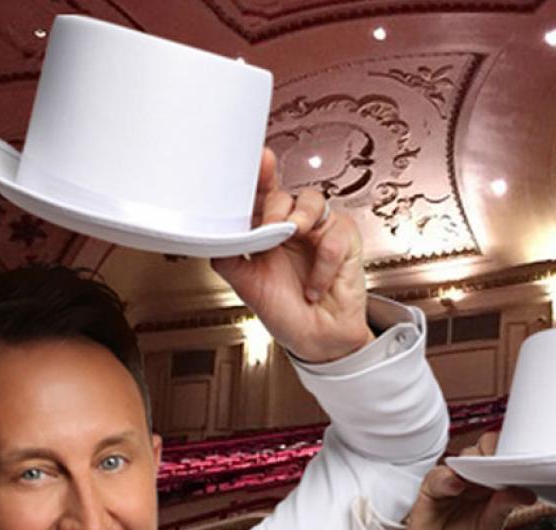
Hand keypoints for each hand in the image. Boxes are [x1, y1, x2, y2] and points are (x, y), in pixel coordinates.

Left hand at [211, 148, 374, 363]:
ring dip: (301, 217)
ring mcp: (320, 232)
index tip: (256, 162)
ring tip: (294, 237)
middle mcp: (293, 228)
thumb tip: (210, 237)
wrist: (317, 342)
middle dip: (275, 207)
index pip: (260, 196)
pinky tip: (314, 285)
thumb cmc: (286, 313)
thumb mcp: (247, 286)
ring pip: (313, 200)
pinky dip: (324, 264)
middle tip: (271, 229)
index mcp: (267, 233)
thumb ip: (227, 258)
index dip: (259, 176)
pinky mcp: (345, 242)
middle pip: (285, 194)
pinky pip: (335, 236)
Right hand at [396, 432, 532, 529]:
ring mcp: (453, 479)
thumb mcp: (490, 528)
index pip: (503, 458)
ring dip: (473, 462)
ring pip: (463, 458)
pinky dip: (448, 479)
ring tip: (482, 476)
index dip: (510, 454)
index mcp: (493, 485)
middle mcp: (474, 478)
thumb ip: (505, 507)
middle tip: (503, 464)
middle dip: (494, 453)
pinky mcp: (431, 487)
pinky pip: (439, 475)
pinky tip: (457, 486)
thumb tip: (527, 494)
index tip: (520, 460)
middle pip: (484, 450)